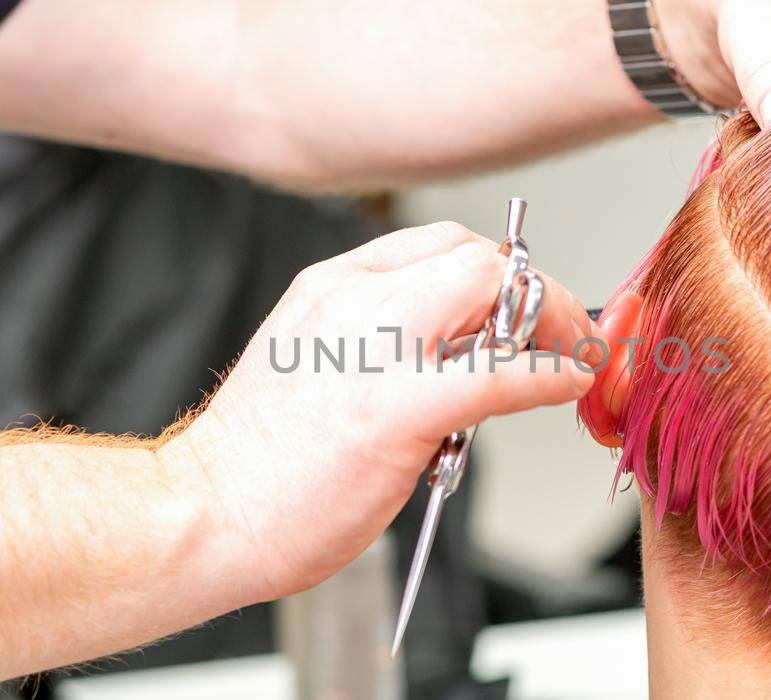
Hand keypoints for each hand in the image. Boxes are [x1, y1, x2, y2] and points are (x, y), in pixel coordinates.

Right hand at [162, 222, 597, 601]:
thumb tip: (462, 350)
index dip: (496, 274)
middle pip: (472, 254)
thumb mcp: (316, 365)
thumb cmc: (259, 462)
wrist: (204, 515)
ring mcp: (373, 350)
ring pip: (489, 288)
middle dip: (533, 290)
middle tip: (557, 334)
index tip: (521, 311)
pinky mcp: (394, 410)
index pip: (438, 243)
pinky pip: (496, 375)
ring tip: (566, 358)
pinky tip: (566, 386)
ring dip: (549, 322)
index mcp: (329, 287)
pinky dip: (548, 376)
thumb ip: (381, 342)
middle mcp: (350, 300)